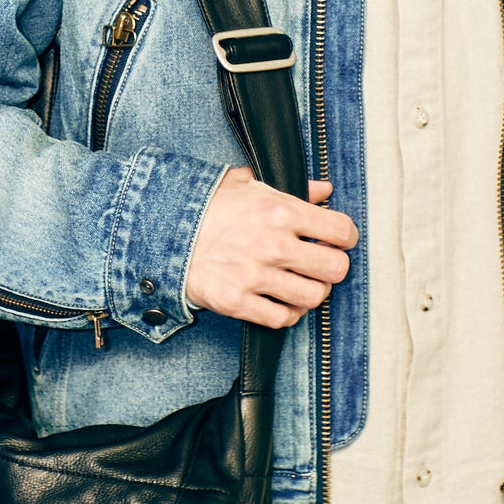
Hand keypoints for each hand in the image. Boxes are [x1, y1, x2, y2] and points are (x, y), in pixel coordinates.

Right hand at [185, 169, 357, 328]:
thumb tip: (324, 191)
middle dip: (333, 267)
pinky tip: (281, 301)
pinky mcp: (238, 302)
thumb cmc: (204, 205)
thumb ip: (292, 188)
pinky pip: (283, 318)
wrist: (158, 230)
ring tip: (300, 283)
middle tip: (321, 264)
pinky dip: (287, 313)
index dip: (344, 237)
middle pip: (336, 269)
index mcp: (280, 211)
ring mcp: (256, 276)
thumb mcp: (247, 184)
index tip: (337, 240)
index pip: (341, 231)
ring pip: (314, 297)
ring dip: (311, 292)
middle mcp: (274, 245)